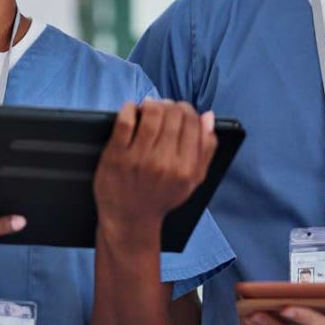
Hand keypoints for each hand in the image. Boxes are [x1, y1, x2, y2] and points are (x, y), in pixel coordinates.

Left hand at [93, 99, 216, 248]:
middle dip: (170, 106)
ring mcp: (139, 159)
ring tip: (150, 107)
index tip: (181, 110)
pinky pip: (125, 121)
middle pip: (173, 115)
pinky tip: (132, 110)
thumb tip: (208, 117)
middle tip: (165, 107)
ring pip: (151, 113)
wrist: (130, 219)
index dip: (187, 110)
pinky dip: (129, 109)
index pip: (192, 123)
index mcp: (185, 169)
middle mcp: (164, 163)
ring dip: (152, 104)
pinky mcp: (116, 156)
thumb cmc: (161, 196)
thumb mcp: (192, 181)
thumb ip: (206, 150)